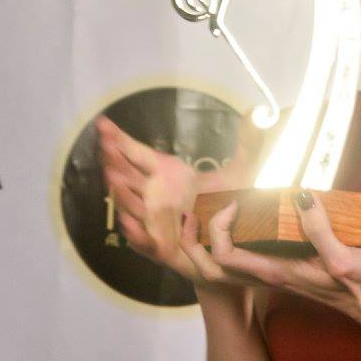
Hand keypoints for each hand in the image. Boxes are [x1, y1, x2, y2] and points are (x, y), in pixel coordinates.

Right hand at [97, 114, 263, 286]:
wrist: (229, 247)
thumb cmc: (226, 207)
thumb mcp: (241, 174)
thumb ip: (249, 144)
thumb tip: (258, 113)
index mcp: (166, 173)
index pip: (136, 152)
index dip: (119, 138)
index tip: (103, 124)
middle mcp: (154, 194)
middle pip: (127, 173)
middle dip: (114, 159)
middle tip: (106, 146)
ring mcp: (152, 219)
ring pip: (129, 204)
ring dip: (120, 192)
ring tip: (112, 176)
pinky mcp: (157, 245)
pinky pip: (142, 239)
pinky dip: (134, 233)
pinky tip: (128, 222)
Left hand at [191, 187, 360, 336]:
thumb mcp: (345, 257)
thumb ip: (320, 230)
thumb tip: (300, 197)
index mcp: (277, 272)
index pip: (225, 255)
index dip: (219, 227)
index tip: (236, 203)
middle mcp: (269, 276)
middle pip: (211, 269)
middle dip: (193, 243)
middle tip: (193, 214)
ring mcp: (275, 275)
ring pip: (224, 267)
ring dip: (207, 243)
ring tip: (208, 214)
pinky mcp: (284, 269)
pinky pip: (243, 259)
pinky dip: (229, 241)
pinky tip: (242, 221)